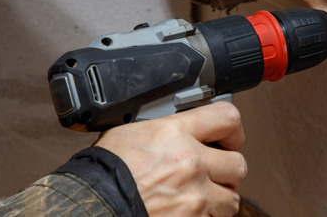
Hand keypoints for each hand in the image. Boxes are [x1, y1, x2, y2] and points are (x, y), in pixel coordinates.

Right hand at [94, 102, 245, 216]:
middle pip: (238, 163)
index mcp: (175, 134)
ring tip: (199, 197)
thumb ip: (160, 129)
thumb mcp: (127, 134)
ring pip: (231, 198)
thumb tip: (174, 127)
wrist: (88, 209)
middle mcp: (190, 163)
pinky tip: (185, 213)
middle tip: (213, 173)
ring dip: (218, 199)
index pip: (227, 118)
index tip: (229, 137)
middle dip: (227, 170)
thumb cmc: (101, 175)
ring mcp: (194, 198)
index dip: (233, 129)